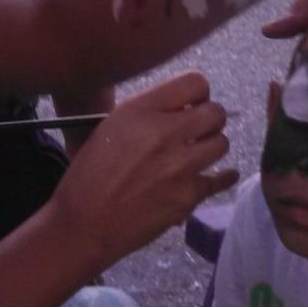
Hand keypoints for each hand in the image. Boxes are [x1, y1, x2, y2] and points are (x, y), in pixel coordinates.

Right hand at [48, 73, 236, 266]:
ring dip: (211, 147)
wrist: (84, 224)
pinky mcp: (188, 196)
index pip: (196, 82)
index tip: (191, 107)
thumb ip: (149, 112)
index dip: (199, 94)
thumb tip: (185, 107)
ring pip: (222, 143)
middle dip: (210, 120)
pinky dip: (222, 177)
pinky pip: (222, 178)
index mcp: (140, 111)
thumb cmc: (91, 174)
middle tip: (197, 132)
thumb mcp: (111, 127)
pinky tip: (221, 175)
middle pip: (216, 112)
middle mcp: (164, 133)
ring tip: (197, 155)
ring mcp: (179, 166)